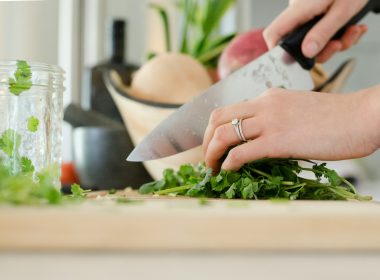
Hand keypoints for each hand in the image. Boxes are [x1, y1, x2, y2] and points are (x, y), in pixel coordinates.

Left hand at [203, 86, 379, 171]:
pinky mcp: (278, 140)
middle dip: (205, 140)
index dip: (214, 128)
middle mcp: (263, 104)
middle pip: (217, 117)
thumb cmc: (336, 118)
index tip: (213, 144)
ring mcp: (269, 121)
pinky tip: (228, 172)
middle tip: (207, 158)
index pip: (229, 109)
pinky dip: (228, 164)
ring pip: (223, 134)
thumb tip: (260, 139)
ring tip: (211, 169)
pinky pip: (241, 152)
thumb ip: (276, 118)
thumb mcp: (298, 109)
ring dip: (211, 154)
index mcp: (268, 97)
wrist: (361, 117)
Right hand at [264, 0, 368, 62]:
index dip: (277, 51)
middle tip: (339, 44)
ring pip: (314, 42)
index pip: (274, 33)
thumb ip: (323, 32)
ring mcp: (308, 15)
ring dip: (336, 43)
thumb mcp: (342, 10)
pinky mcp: (318, 17)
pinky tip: (352, 28)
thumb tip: (307, 52)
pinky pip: (323, 35)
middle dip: (323, 50)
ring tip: (353, 30)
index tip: (292, 62)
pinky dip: (340, 36)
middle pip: (298, 44)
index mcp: (299, 9)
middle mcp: (299, 13)